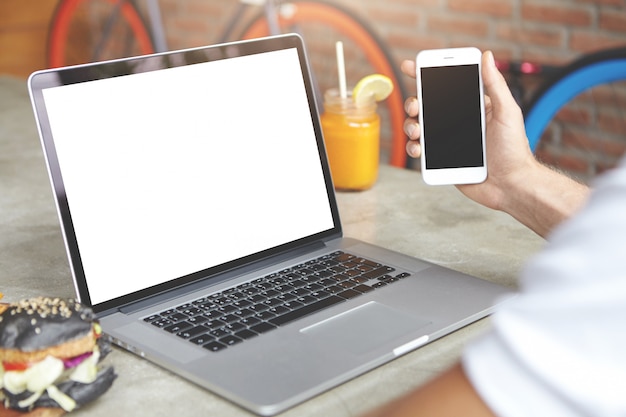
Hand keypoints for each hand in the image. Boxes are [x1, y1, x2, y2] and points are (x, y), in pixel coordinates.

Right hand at [401, 51, 536, 211]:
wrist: (510, 185)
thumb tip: (487, 56)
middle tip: (416, 106)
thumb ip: (495, 84)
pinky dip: (414, 148)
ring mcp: (447, 142)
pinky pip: (421, 151)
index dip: (427, 75)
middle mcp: (457, 123)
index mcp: (472, 107)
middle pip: (426, 106)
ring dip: (411, 125)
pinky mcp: (441, 161)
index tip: (413, 66)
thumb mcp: (507, 112)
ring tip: (417, 131)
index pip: (447, 86)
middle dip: (414, 102)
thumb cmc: (514, 150)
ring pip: (419, 128)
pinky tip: (418, 149)